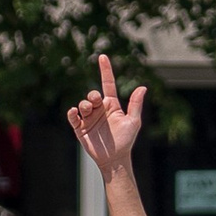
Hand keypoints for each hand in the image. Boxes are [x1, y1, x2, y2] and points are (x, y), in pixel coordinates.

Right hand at [67, 53, 146, 175]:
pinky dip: (72, 113)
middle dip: (92, 95)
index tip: (103, 56)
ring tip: (87, 111)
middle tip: (95, 103)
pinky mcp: (80, 128)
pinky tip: (75, 112)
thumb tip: (142, 87)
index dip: (105, 70)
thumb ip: (135, 105)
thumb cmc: (126, 140)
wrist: (114, 159)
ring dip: (84, 105)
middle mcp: (99, 109)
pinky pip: (73, 117)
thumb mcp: (133, 122)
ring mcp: (89, 118)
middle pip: (92, 94)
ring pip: (82, 104)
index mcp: (111, 105)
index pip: (107, 84)